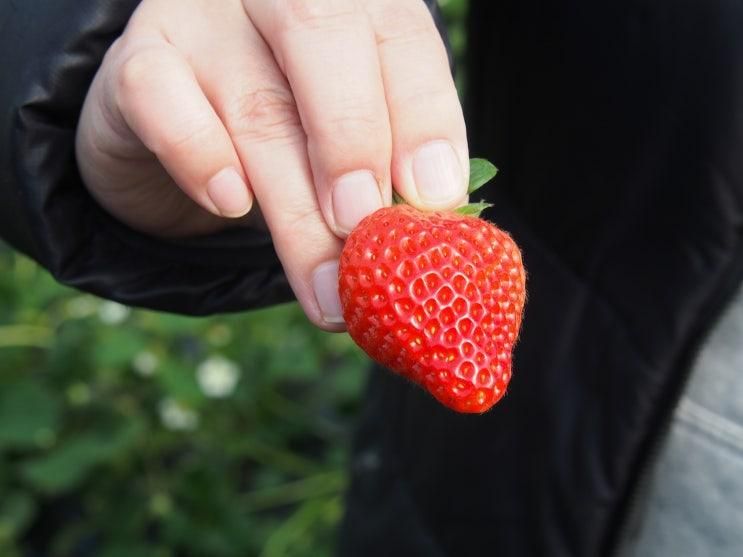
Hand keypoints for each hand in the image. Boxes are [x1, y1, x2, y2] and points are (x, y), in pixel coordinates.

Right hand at [76, 0, 467, 329]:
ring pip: (257, 106)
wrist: (175, 131)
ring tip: (326, 287)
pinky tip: (230, 205)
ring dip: (297, 212)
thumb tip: (433, 234)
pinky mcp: (139, 59)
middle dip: (354, 144)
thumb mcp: (342, 146)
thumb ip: (384, 170)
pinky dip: (200, 156)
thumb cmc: (284, 137)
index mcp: (351, 7)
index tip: (435, 200)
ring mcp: (204, 20)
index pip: (400, 37)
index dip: (425, 117)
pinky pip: (160, 98)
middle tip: (367, 230)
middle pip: (324, 41)